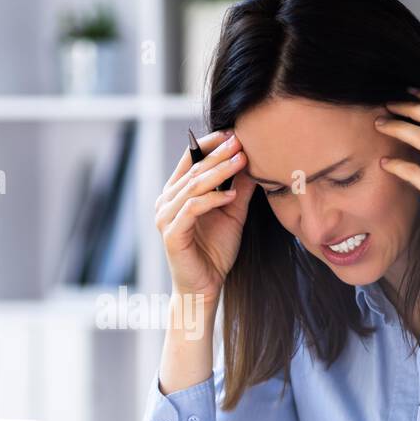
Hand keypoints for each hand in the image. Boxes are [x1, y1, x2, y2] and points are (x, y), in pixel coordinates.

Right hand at [155, 129, 254, 302]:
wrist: (204, 287)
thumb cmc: (215, 251)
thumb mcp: (232, 213)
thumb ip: (239, 189)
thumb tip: (254, 161)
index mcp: (176, 193)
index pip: (190, 159)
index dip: (210, 144)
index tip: (235, 133)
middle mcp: (166, 201)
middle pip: (193, 169)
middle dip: (218, 153)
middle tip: (240, 140)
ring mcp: (165, 217)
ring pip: (193, 186)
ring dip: (219, 172)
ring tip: (242, 161)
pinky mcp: (172, 233)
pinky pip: (193, 209)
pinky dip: (213, 199)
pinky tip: (232, 195)